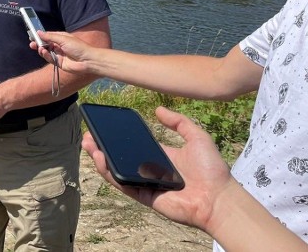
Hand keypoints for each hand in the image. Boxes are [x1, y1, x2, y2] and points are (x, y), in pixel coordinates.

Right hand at [32, 31, 91, 73]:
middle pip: (46, 44)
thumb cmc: (78, 47)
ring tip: (40, 48)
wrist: (87, 61)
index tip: (33, 35)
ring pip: (47, 52)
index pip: (48, 36)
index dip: (41, 36)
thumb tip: (39, 32)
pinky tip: (44, 52)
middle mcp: (59, 46)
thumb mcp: (63, 39)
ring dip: (42, 50)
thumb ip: (50, 36)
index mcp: (61, 38)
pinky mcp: (59, 63)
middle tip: (32, 43)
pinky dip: (46, 56)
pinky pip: (50, 59)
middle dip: (39, 43)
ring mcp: (59, 54)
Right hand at [82, 106, 230, 230]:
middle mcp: (151, 170)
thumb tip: (158, 110)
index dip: (118, 138)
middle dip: (102, 147)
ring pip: (117, 171)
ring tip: (88, 145)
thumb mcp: (196, 137)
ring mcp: (146, 184)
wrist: (218, 197)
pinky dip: (109, 173)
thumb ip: (179, 122)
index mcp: (161, 157)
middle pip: (120, 158)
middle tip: (88, 136)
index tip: (105, 127)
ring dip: (100, 159)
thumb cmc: (212, 169)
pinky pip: (123, 185)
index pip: (134, 146)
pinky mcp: (144, 196)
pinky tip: (100, 159)